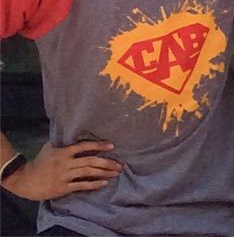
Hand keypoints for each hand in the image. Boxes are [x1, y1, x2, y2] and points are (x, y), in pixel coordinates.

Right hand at [2, 141, 121, 200]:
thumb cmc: (40, 162)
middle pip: (90, 161)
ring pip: (88, 173)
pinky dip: (93, 184)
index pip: (83, 146)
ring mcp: (64, 176)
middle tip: (120, 164)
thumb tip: (75, 131)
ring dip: (104, 172)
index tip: (112, 145)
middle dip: (107, 162)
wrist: (26, 180)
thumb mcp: (50, 148)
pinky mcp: (63, 187)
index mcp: (63, 152)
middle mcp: (65, 163)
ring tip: (116, 172)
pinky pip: (81, 185)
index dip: (98, 145)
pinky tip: (104, 182)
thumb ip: (63, 142)